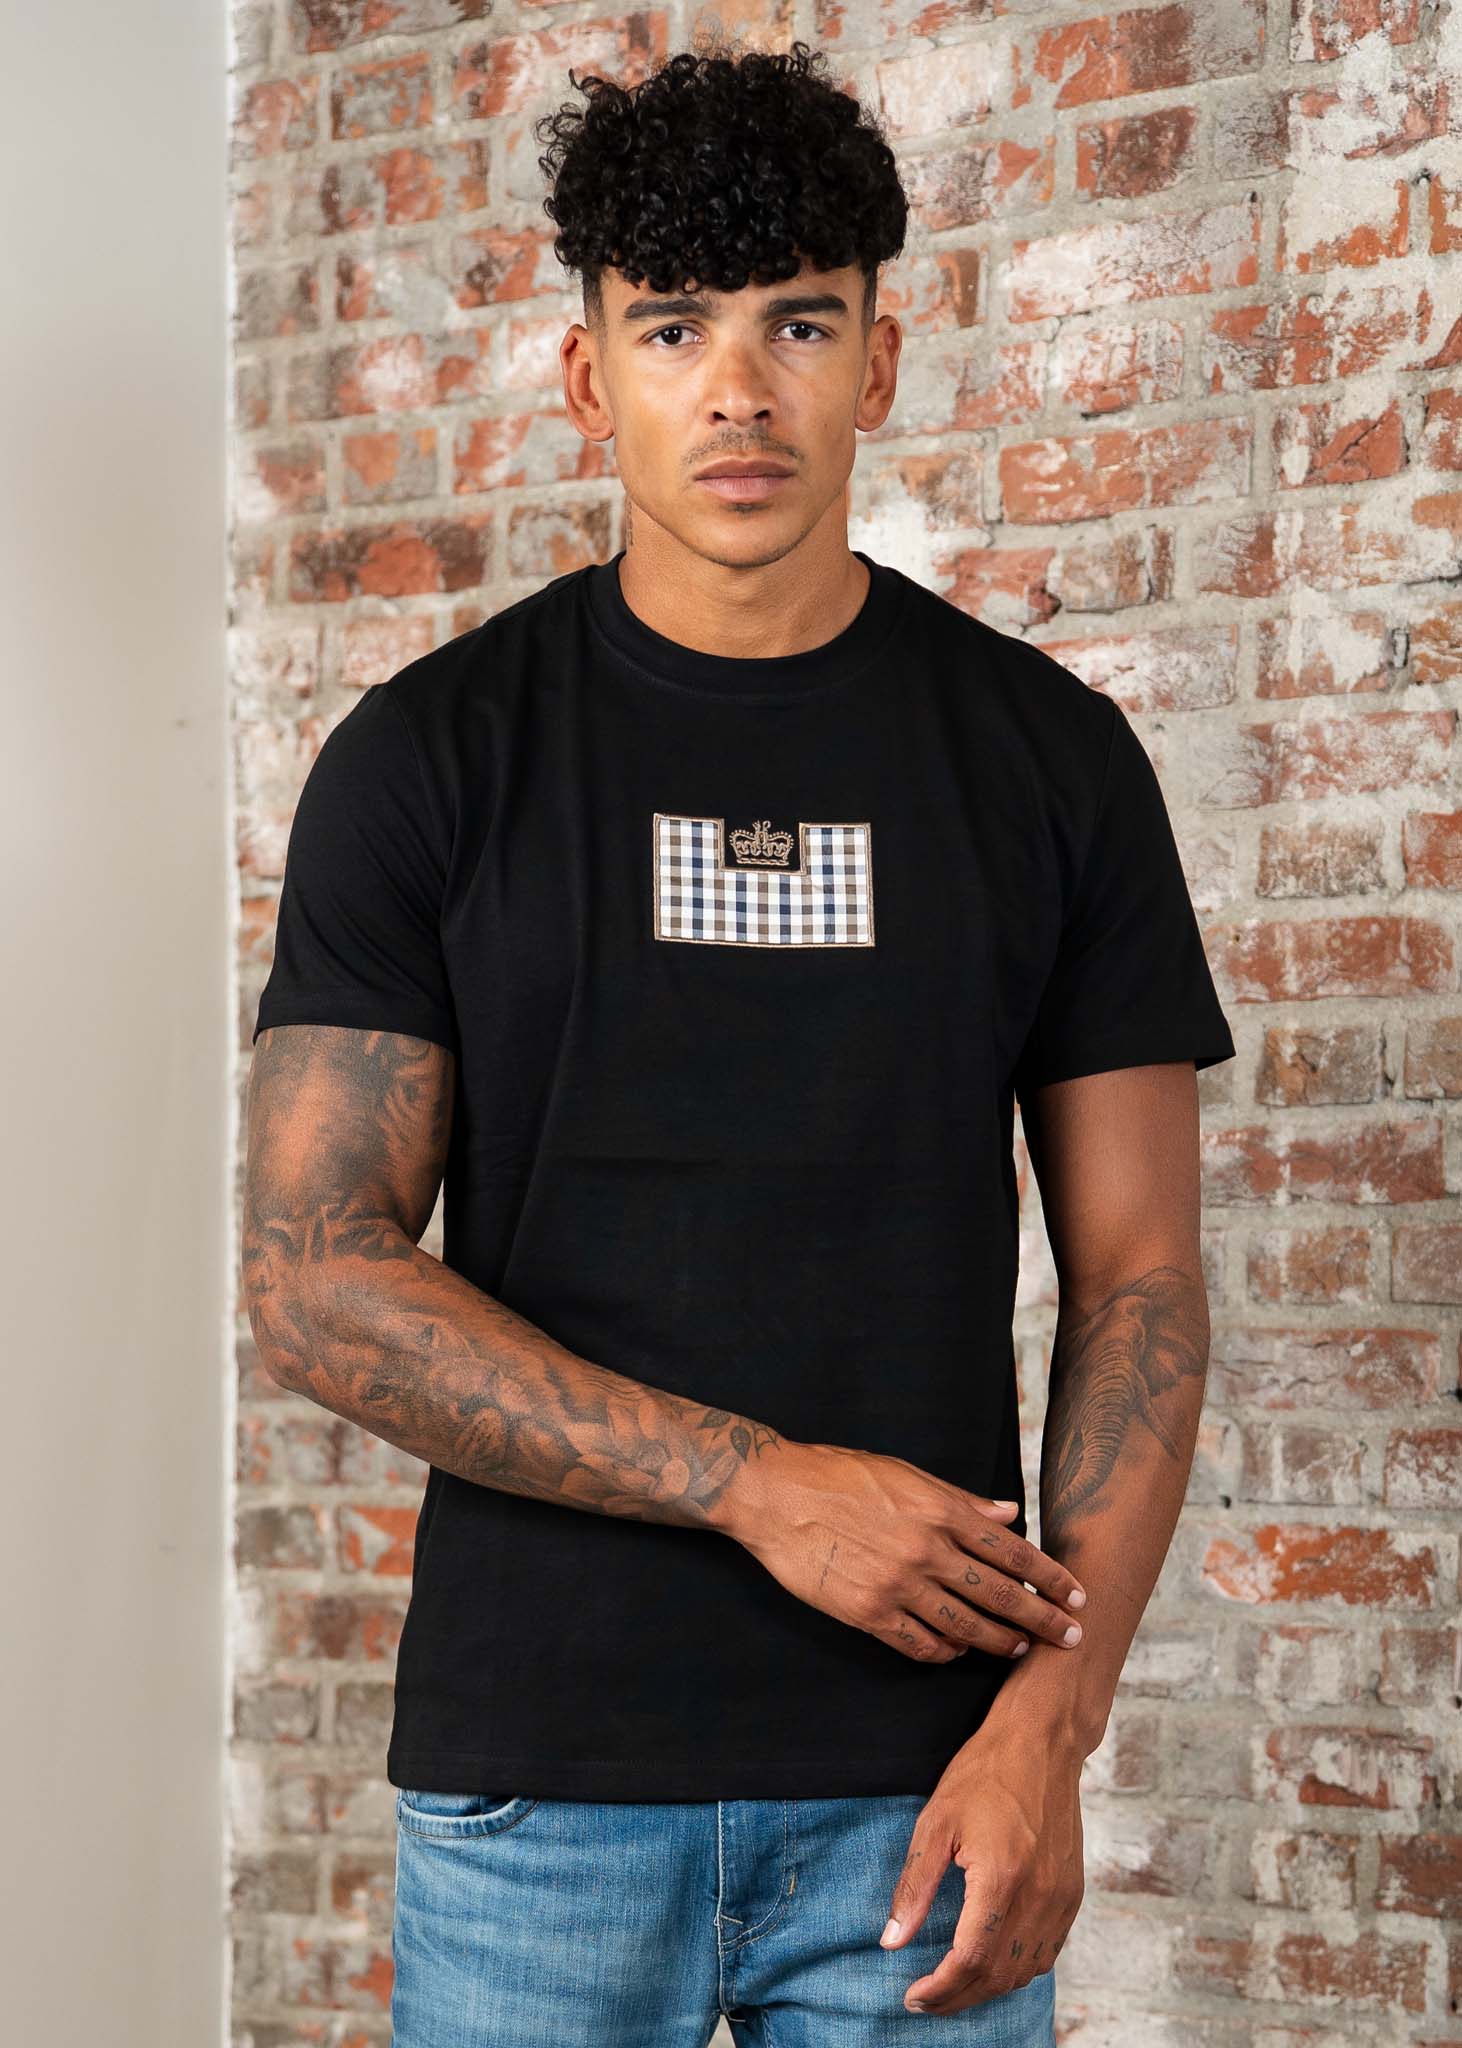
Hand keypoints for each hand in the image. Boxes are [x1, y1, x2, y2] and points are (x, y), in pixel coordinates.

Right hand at [731, 1439, 1087, 1663]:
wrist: (776, 1495)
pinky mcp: (867, 1614)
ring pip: (965, 1626)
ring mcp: (897, 1586)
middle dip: (1043, 1619)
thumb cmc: (840, 1475)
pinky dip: (944, 1652)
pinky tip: (956, 1652)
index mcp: (940, 1511)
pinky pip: (919, 1644)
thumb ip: (960, 1499)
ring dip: (998, 1642)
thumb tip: (1008, 1514)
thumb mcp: (905, 1473)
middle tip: (1072, 1638)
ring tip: (1019, 1649)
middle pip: (1000, 1595)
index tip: (1077, 1596)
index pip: (1012, 1552)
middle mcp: (925, 1551)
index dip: (1051, 1578)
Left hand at [879, 1720, 1084, 2014]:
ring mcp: (1061, 1897)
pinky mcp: (1072, 1892)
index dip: (940, 1989)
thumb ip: (914, 1887)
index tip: (913, 1997)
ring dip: (989, 1988)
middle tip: (927, 2001)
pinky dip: (1020, 1969)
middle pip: (998, 1975)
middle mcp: (1038, 1896)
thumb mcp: (935, 1823)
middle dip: (959, 1997)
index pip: (969, 1960)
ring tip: (955, 1986)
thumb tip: (891, 1941)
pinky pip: (1048, 1951)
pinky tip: (995, 1964)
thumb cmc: (985, 1773)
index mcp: (1001, 1879)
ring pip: (1026, 1970)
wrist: (1042, 1741)